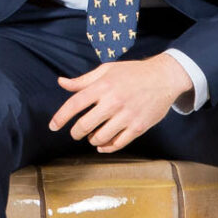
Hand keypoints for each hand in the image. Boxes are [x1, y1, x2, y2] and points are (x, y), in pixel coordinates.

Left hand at [50, 54, 191, 152]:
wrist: (164, 77)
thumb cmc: (133, 72)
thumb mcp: (106, 70)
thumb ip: (83, 80)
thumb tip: (61, 83)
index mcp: (103, 86)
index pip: (75, 104)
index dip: (60, 117)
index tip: (53, 126)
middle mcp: (113, 102)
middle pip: (85, 125)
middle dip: (76, 132)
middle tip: (76, 133)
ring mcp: (127, 116)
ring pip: (100, 137)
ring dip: (92, 140)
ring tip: (93, 135)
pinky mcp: (139, 127)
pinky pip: (117, 144)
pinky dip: (106, 147)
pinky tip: (103, 144)